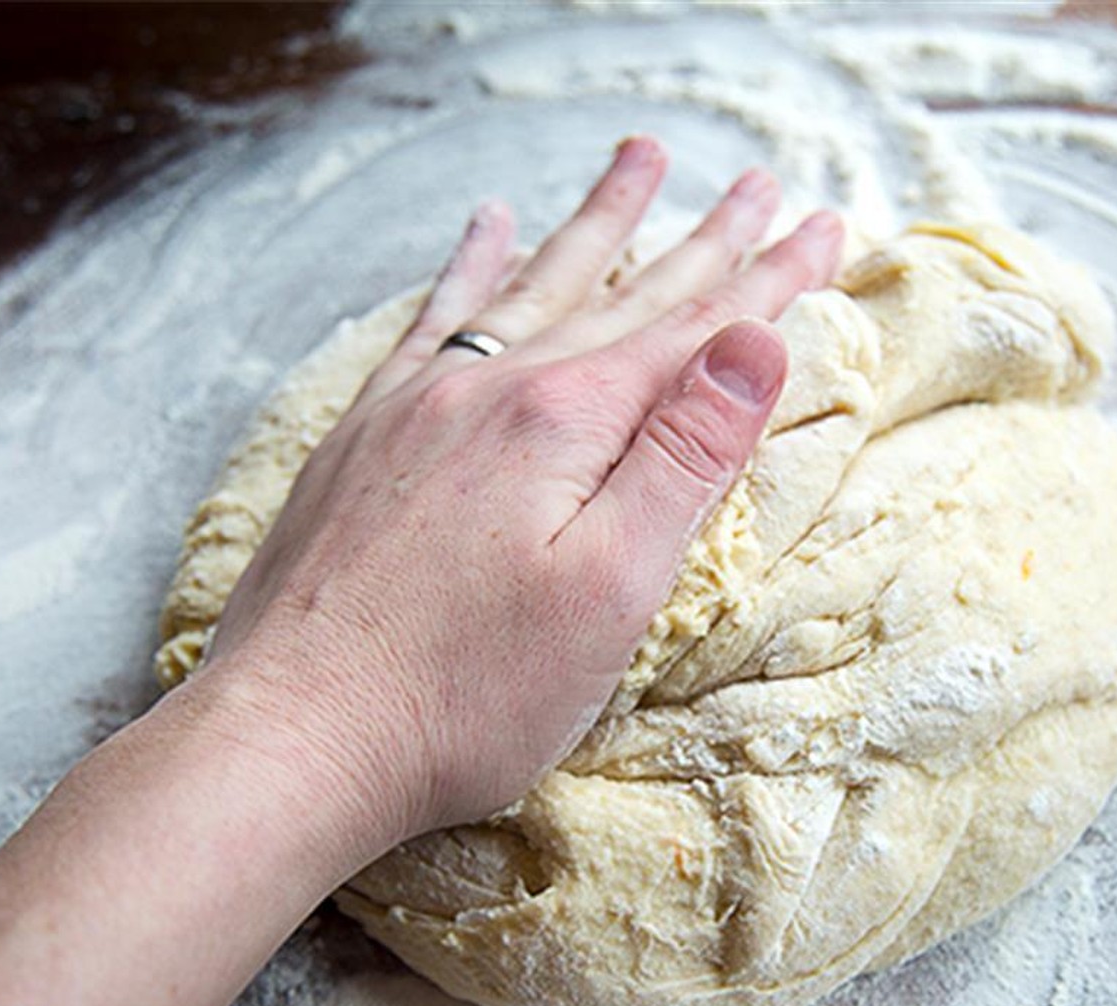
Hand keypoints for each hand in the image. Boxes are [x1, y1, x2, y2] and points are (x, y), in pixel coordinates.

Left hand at [205, 136, 843, 848]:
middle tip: (758, 181)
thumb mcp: (610, 589)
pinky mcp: (365, 436)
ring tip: (642, 159)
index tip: (823, 225)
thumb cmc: (465, 690)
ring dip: (596, 224)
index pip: (694, 333)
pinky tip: (486, 226)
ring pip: (531, 287)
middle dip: (703, 240)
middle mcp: (489, 390)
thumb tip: (757, 340)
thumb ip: (684, 456)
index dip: (768, 280)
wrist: (292, 735)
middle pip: (621, 296)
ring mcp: (417, 405)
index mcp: (563, 422)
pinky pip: (433, 320)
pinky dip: (470, 267)